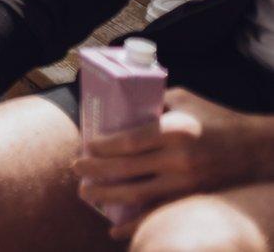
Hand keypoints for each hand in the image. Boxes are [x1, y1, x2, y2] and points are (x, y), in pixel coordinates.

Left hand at [74, 89, 273, 233]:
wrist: (255, 149)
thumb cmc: (215, 118)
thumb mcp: (184, 99)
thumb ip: (152, 101)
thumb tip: (118, 102)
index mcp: (176, 132)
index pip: (131, 142)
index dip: (104, 148)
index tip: (86, 146)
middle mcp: (180, 160)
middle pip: (128, 170)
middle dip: (96, 171)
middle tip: (75, 169)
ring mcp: (188, 184)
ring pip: (139, 195)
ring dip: (108, 196)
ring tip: (85, 193)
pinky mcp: (193, 199)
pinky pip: (159, 214)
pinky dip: (136, 224)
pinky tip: (115, 231)